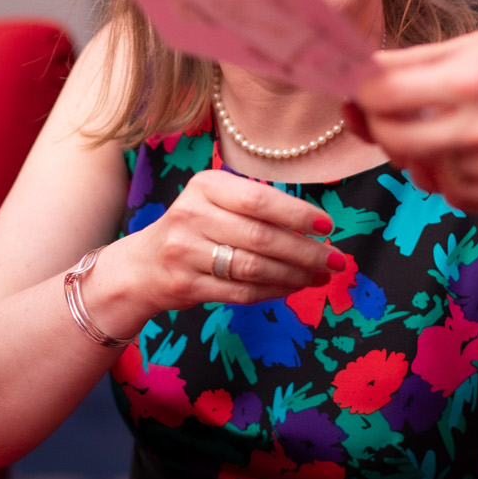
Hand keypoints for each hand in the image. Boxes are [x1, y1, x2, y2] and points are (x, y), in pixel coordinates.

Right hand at [95, 169, 342, 330]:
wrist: (142, 267)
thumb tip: (317, 227)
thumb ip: (256, 208)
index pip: (258, 199)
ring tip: (320, 276)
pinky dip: (273, 290)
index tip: (327, 226)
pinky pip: (241, 292)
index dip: (297, 214)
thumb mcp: (215, 203)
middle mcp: (192, 215)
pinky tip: (293, 287)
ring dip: (294, 274)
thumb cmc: (194, 229)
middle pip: (260, 237)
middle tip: (336, 260)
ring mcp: (186, 252)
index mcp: (205, 186)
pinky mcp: (187, 285)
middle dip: (305, 251)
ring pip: (253, 267)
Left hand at [347, 25, 477, 211]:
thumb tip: (380, 65)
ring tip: (422, 125)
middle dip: (374, 120)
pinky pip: (455, 196)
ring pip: (420, 171)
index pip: (382, 92)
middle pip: (391, 137)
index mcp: (474, 81)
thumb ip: (434, 57)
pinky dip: (445, 176)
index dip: (359, 86)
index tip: (355, 79)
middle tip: (373, 105)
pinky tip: (456, 153)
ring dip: (410, 149)